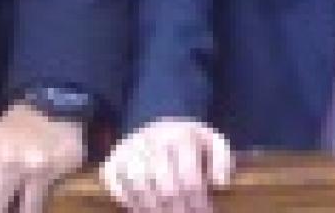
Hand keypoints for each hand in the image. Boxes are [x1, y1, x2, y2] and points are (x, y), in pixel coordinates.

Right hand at [100, 118, 233, 211]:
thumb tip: (220, 182)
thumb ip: (223, 159)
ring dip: (157, 210)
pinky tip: (147, 209)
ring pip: (142, 191)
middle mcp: (152, 140)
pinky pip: (120, 191)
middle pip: (167, 189)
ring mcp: (128, 151)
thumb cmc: (187, 142)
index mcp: (180, 135)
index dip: (199, 203)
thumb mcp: (211, 141)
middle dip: (181, 210)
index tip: (206, 212)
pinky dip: (133, 204)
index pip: (190, 180)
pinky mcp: (111, 164)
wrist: (154, 129)